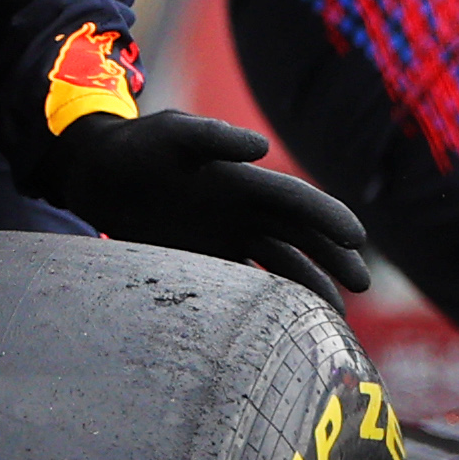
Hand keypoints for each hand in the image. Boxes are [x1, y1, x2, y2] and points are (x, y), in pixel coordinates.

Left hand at [38, 107, 377, 296]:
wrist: (98, 174)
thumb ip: (214, 137)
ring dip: (312, 288)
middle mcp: (247, 212)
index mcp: (247, 182)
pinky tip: (288, 326)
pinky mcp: (206, 262)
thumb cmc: (138, 147)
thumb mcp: (173, 133)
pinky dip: (271, 305)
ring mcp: (229, 239)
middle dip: (334, 259)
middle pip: (302, 238)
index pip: (299, 202)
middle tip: (361, 284)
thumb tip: (261, 148)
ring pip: (283, 266)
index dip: (329, 218)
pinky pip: (248, 286)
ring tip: (336, 318)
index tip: (357, 238)